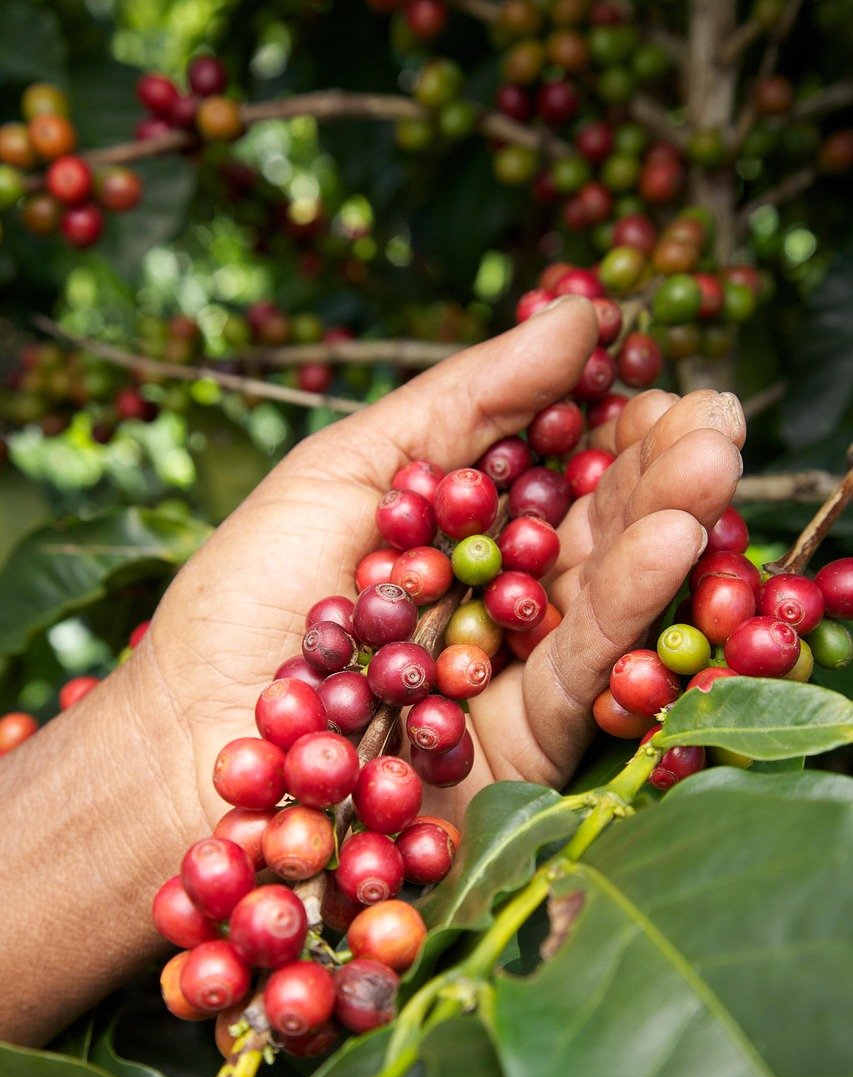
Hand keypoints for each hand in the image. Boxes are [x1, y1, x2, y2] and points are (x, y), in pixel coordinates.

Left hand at [139, 295, 744, 836]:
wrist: (189, 751)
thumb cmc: (245, 603)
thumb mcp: (345, 468)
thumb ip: (465, 398)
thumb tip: (582, 315)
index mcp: (454, 524)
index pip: (555, 461)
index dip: (608, 418)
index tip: (650, 371)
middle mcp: (496, 592)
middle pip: (593, 523)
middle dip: (656, 464)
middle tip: (712, 414)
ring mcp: (517, 666)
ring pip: (607, 589)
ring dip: (667, 521)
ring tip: (714, 456)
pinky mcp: (529, 740)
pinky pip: (589, 666)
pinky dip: (631, 603)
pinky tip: (673, 537)